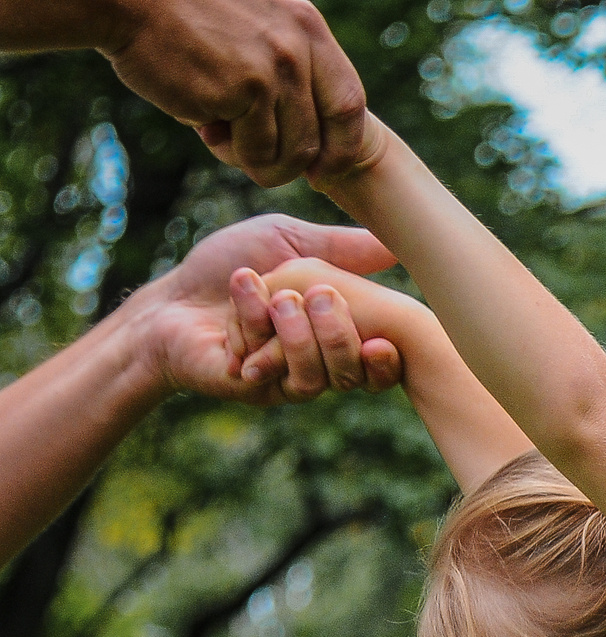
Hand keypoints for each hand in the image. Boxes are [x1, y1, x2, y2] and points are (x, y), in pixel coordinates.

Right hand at [101, 0, 370, 186]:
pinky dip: (230, 153)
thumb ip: (284, 64)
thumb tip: (305, 133)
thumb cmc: (178, 19)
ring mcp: (276, 69)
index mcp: (307, 27)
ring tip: (220, 136)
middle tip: (263, 166)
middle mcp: (300, 47)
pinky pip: (255, 151)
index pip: (349, 103)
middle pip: (322, 138)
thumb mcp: (251, 25)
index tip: (322, 169)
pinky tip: (203, 126)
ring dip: (257, 161)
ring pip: (291, 153)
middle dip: (296, 166)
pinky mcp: (246, 90)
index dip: (340, 146)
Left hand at [231, 256, 419, 396]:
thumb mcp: (288, 241)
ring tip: (276, 296)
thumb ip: (340, 245)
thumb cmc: (226, 266)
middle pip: (356, 370)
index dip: (388, 356)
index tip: (383, 340)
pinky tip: (243, 288)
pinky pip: (279, 371)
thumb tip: (398, 245)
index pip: (382, 360)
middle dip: (339, 332)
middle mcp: (321, 364)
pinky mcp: (261, 390)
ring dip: (299, 333)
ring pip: (322, 375)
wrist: (170, 300)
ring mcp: (292, 381)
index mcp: (336, 332)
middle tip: (320, 294)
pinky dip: (259, 324)